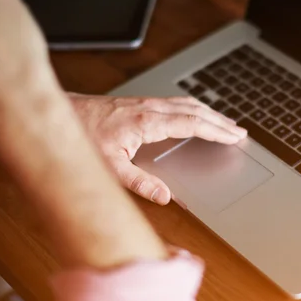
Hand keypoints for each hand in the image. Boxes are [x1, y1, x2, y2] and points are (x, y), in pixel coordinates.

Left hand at [70, 93, 246, 204]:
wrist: (60, 115)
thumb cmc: (82, 138)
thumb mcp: (109, 167)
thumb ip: (140, 183)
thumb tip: (165, 197)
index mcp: (148, 122)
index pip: (192, 123)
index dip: (216, 130)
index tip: (234, 136)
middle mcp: (150, 108)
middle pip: (195, 110)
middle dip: (220, 120)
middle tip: (239, 131)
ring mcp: (146, 103)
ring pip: (186, 103)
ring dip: (208, 112)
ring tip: (225, 122)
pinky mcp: (140, 103)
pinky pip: (175, 103)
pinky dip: (193, 109)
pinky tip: (194, 113)